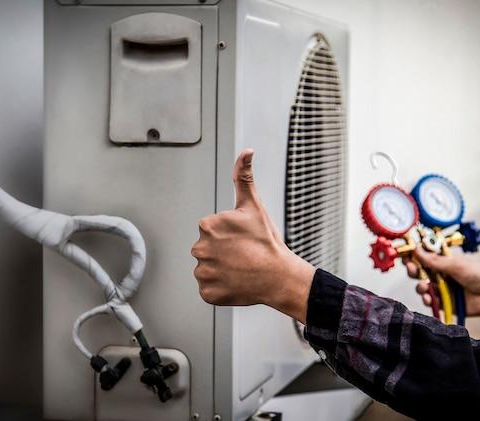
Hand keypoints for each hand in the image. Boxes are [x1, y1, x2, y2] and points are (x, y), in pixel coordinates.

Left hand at [191, 149, 314, 322]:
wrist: (280, 277)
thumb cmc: (267, 241)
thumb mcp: (254, 205)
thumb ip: (244, 177)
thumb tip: (246, 151)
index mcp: (207, 226)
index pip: (211, 231)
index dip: (229, 235)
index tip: (243, 240)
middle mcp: (199, 249)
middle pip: (207, 250)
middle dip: (223, 252)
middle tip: (243, 255)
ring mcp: (203, 273)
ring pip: (208, 269)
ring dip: (221, 270)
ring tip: (241, 269)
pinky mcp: (207, 293)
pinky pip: (209, 289)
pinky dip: (221, 288)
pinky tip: (236, 282)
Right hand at [405, 248, 479, 316]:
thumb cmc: (479, 275)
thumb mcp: (456, 265)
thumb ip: (435, 261)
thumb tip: (417, 250)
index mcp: (443, 261)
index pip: (423, 257)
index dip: (413, 255)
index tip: (406, 255)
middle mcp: (439, 274)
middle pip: (419, 271)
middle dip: (413, 269)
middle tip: (411, 268)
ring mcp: (441, 288)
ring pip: (422, 286)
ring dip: (419, 285)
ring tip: (423, 286)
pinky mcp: (443, 301)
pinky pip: (429, 300)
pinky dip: (427, 299)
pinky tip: (429, 298)